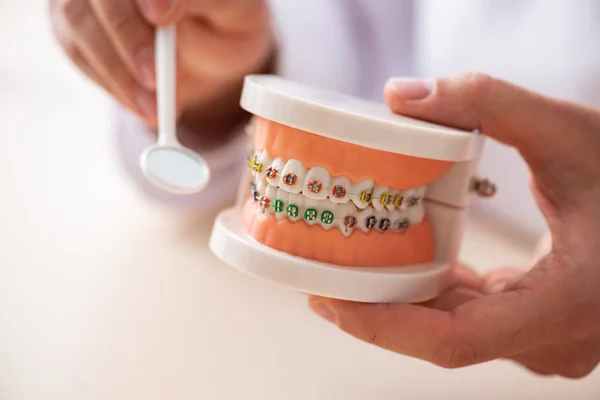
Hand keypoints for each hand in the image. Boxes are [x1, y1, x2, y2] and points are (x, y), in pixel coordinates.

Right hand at [49, 0, 273, 130]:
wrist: (212, 56)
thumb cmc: (227, 25)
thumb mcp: (234, 10)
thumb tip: (166, 2)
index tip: (161, 17)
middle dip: (127, 36)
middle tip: (155, 79)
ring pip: (78, 20)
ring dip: (116, 71)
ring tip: (153, 108)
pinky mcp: (72, 21)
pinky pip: (76, 49)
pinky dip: (109, 82)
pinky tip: (139, 103)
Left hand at [308, 73, 599, 377]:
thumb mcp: (568, 131)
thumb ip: (488, 104)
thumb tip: (401, 95)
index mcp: (565, 305)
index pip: (454, 340)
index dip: (382, 326)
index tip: (329, 301)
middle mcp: (555, 338)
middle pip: (443, 336)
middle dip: (378, 311)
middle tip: (322, 276)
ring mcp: (549, 336)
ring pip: (457, 329)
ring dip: (404, 302)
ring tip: (350, 269)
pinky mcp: (540, 321)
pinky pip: (475, 316)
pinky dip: (437, 293)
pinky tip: (408, 264)